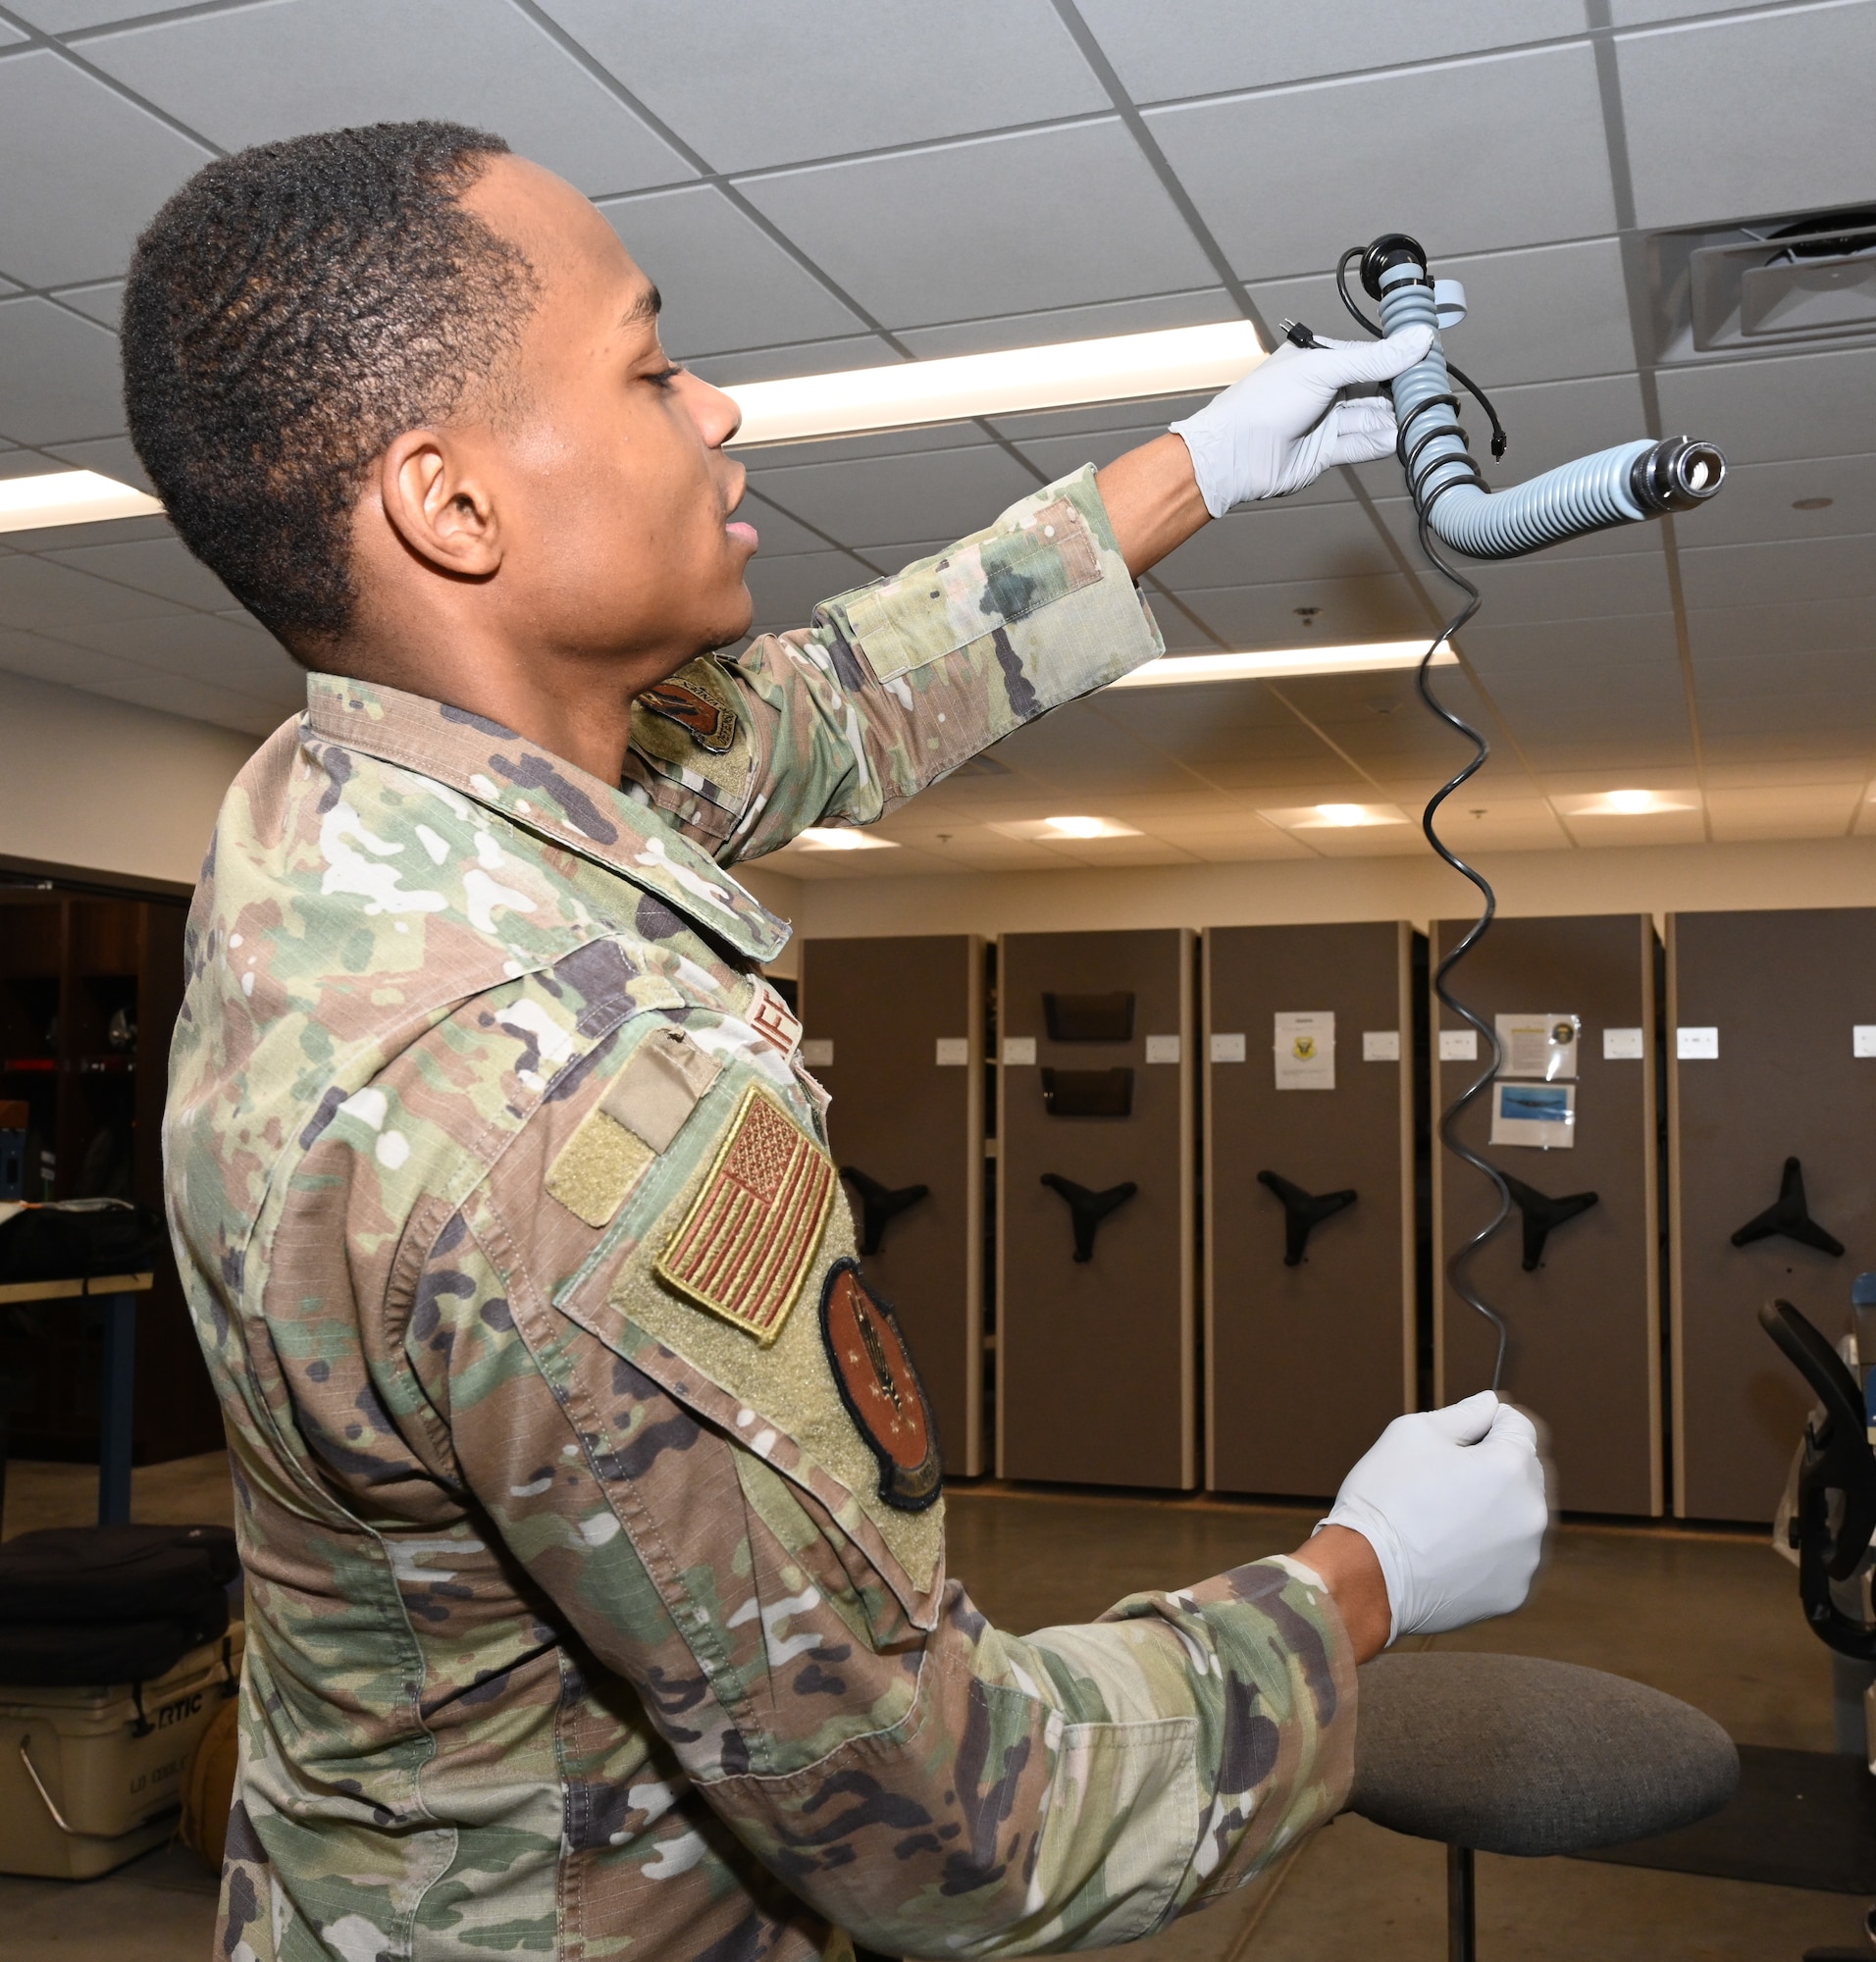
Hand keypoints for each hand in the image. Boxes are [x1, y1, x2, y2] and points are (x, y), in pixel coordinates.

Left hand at [1169, 323, 1434, 513]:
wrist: (1234, 455)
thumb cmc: (1264, 403)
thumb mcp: (1323, 369)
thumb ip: (1373, 360)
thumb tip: (1417, 339)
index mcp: (1320, 360)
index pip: (1371, 356)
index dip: (1400, 360)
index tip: (1429, 361)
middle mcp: (1324, 389)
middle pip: (1375, 389)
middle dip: (1401, 393)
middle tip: (1431, 394)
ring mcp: (1325, 421)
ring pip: (1370, 419)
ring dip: (1394, 420)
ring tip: (1421, 419)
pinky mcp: (1324, 452)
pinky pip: (1360, 445)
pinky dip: (1380, 442)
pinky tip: (1399, 439)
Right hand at [1318, 1391, 1548, 1644]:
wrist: (1366, 1575)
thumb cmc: (1385, 1499)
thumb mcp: (1413, 1434)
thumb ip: (1463, 1414)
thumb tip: (1490, 1405)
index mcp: (1511, 1466)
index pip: (1519, 1427)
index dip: (1488, 1424)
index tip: (1459, 1440)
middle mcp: (1531, 1512)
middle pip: (1524, 1473)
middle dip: (1492, 1468)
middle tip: (1442, 1481)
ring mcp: (1526, 1558)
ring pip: (1516, 1518)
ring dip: (1492, 1511)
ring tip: (1442, 1520)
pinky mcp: (1513, 1593)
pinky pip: (1507, 1559)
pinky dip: (1486, 1552)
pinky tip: (1447, 1551)